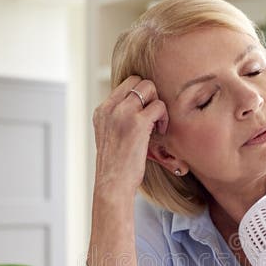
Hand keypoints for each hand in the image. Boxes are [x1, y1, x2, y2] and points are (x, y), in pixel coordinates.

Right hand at [92, 76, 167, 196]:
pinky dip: (163, 117)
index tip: (144, 112)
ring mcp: (123, 113)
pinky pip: (158, 105)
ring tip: (156, 124)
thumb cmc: (116, 167)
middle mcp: (110, 108)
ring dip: (158, 104)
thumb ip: (118, 119)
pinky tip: (159, 131)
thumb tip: (138, 109)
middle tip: (152, 116)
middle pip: (138, 81)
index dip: (140, 95)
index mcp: (102, 111)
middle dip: (150, 95)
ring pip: (149, 88)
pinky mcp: (137, 123)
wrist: (112, 185)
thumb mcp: (110, 137)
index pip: (125, 84)